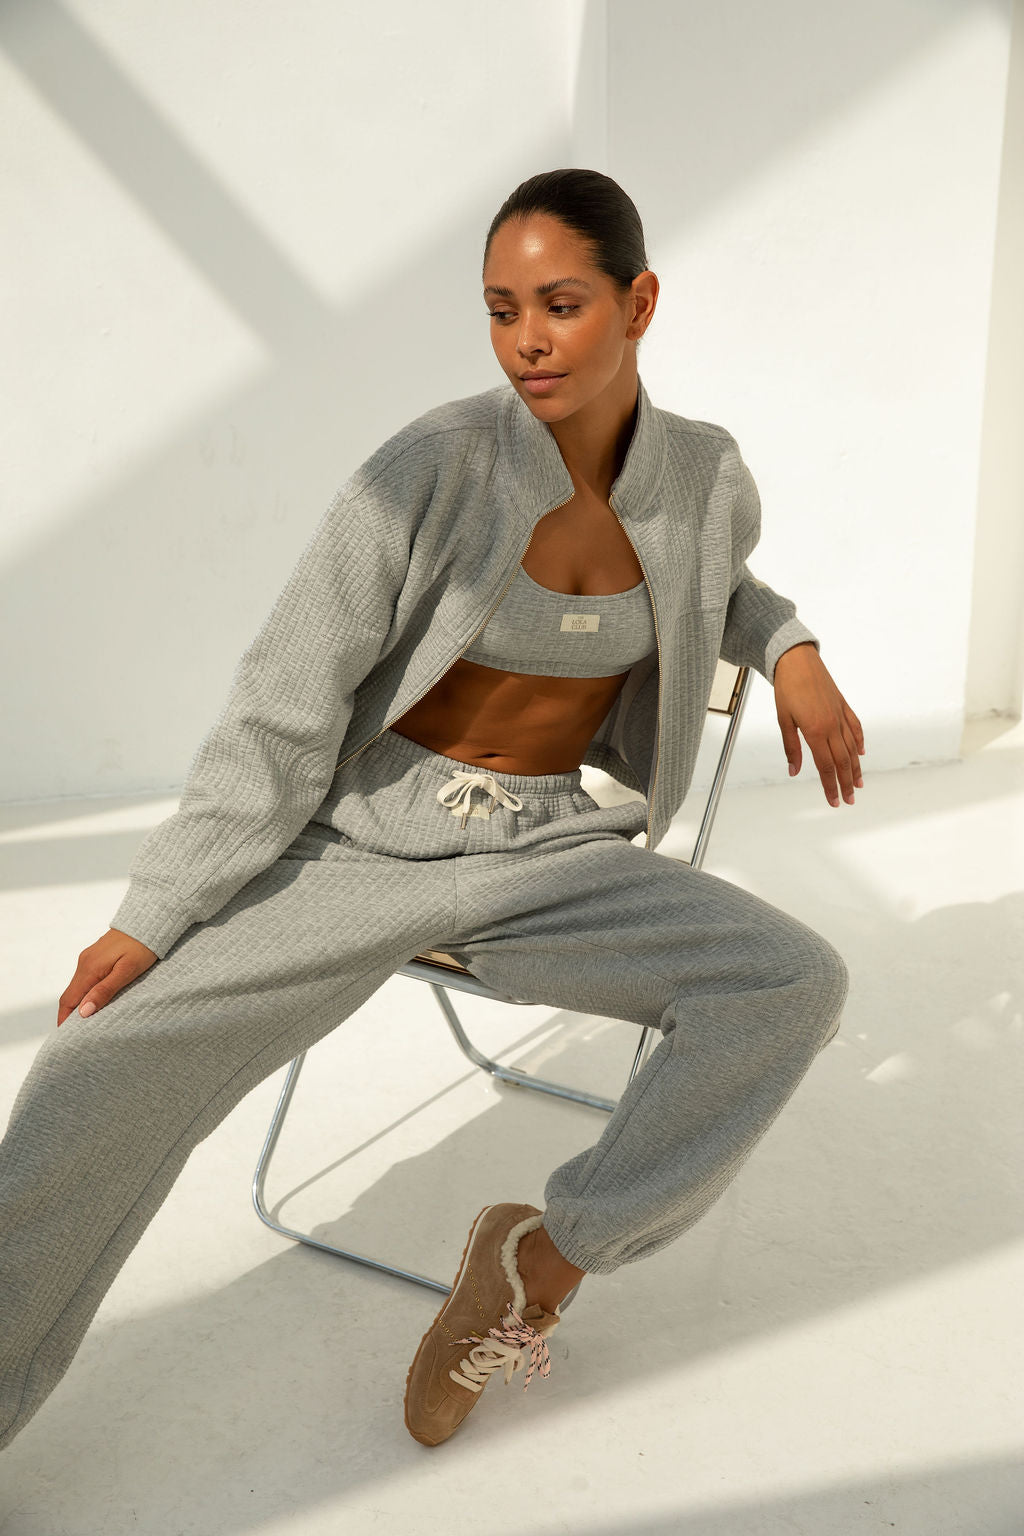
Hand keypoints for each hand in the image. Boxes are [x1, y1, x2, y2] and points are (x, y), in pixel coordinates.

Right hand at [57, 928, 158, 1026]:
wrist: (148, 921)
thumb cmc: (142, 947)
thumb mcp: (126, 972)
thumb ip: (105, 991)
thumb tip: (83, 1012)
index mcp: (89, 969)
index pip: (69, 1000)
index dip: (64, 1020)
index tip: (65, 1037)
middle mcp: (84, 963)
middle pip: (71, 994)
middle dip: (70, 1014)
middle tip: (76, 1034)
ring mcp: (89, 958)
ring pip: (78, 986)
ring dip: (79, 1003)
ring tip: (87, 1022)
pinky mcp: (97, 955)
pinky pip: (86, 978)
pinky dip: (86, 992)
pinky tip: (95, 1000)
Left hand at [772, 643, 864, 807]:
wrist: (797, 659)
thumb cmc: (787, 688)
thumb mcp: (783, 719)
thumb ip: (791, 747)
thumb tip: (793, 771)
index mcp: (815, 731)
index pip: (826, 766)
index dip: (830, 786)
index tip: (834, 802)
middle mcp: (832, 725)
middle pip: (843, 761)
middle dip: (846, 784)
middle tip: (849, 801)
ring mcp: (839, 715)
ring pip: (852, 748)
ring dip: (856, 768)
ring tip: (858, 785)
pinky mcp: (842, 705)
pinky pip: (855, 727)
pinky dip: (859, 742)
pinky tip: (861, 753)